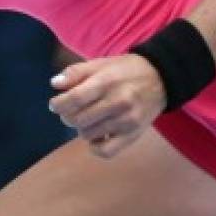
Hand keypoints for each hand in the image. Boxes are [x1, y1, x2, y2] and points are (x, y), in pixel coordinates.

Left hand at [48, 55, 165, 158]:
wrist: (160, 79)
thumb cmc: (125, 70)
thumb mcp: (100, 63)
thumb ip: (76, 72)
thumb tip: (54, 84)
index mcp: (107, 82)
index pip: (75, 98)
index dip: (59, 104)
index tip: (55, 105)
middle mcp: (117, 102)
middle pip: (78, 119)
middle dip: (67, 116)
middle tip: (70, 111)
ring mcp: (126, 121)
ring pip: (88, 135)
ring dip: (81, 128)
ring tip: (87, 118)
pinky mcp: (133, 135)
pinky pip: (105, 151)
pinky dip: (95, 146)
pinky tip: (96, 134)